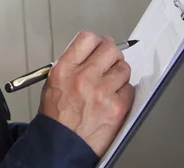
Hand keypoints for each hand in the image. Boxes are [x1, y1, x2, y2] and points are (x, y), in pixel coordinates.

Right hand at [38, 31, 134, 156]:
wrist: (60, 146)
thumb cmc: (56, 116)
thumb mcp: (53, 81)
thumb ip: (72, 62)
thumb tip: (91, 50)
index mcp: (65, 69)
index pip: (87, 38)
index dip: (96, 40)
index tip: (99, 45)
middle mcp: (83, 78)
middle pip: (109, 48)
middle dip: (111, 53)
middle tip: (109, 60)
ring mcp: (101, 93)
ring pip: (123, 67)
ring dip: (119, 72)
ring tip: (110, 81)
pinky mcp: (116, 108)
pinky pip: (130, 88)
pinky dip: (124, 91)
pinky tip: (114, 96)